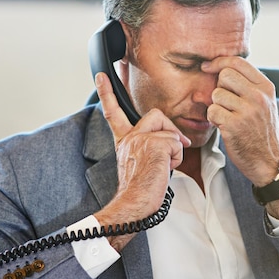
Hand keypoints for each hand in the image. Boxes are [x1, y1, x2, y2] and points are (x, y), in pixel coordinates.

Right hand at [94, 72, 190, 249]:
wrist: (135, 204)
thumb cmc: (140, 190)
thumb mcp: (141, 163)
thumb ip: (151, 146)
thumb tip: (177, 140)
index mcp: (123, 141)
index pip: (113, 112)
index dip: (107, 92)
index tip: (101, 75)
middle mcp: (129, 138)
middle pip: (156, 115)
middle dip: (169, 130)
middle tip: (172, 151)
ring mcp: (141, 140)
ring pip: (170, 133)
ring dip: (174, 152)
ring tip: (162, 169)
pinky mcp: (155, 145)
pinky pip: (177, 144)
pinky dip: (177, 158)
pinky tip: (164, 170)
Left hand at [201, 58, 278, 188]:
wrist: (269, 161)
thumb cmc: (261, 131)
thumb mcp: (264, 103)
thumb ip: (247, 85)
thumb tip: (219, 68)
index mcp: (266, 87)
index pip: (238, 62)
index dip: (219, 62)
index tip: (208, 67)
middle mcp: (259, 97)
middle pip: (224, 75)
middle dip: (219, 88)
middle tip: (224, 102)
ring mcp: (247, 111)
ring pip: (216, 94)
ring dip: (216, 106)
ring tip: (227, 117)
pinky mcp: (234, 125)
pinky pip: (212, 111)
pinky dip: (213, 119)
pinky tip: (223, 126)